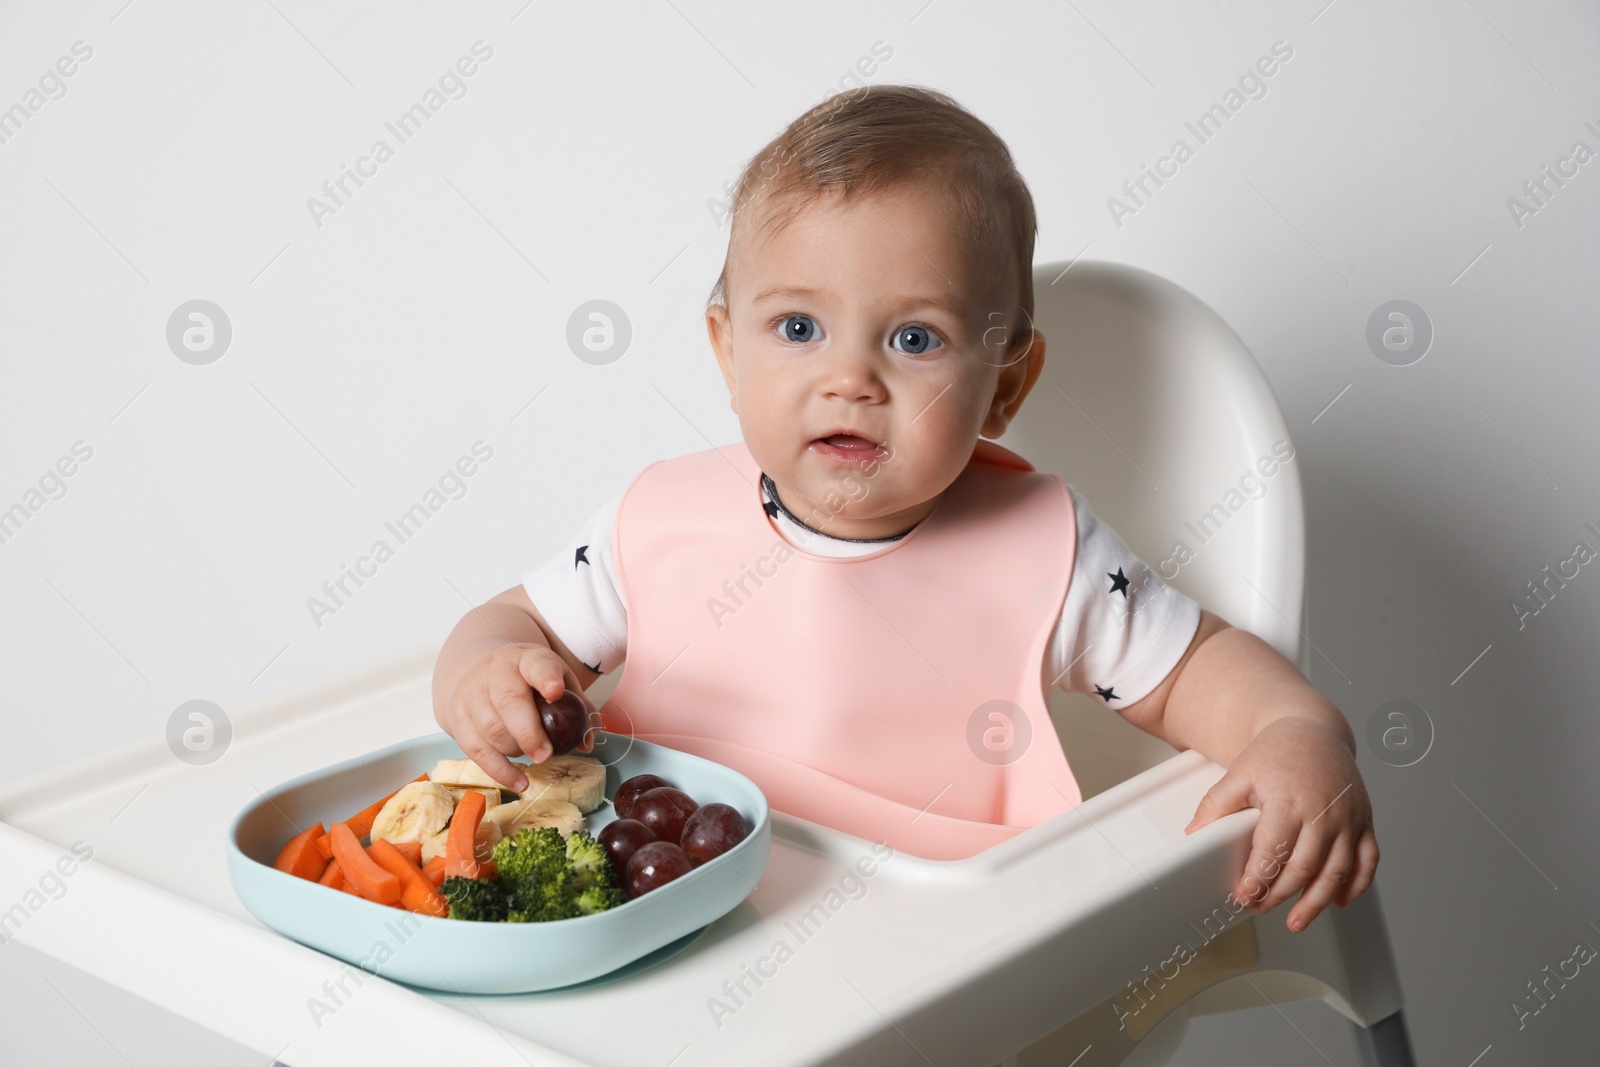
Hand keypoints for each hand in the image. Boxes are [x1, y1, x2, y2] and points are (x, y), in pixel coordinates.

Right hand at [432, 638, 600, 792]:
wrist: (470, 668)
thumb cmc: (522, 678)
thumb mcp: (552, 677)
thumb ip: (576, 705)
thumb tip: (587, 741)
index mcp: (525, 658)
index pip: (535, 663)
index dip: (545, 676)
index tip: (556, 691)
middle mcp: (494, 672)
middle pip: (508, 701)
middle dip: (528, 732)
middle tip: (545, 755)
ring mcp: (471, 694)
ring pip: (490, 729)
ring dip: (515, 751)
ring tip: (535, 757)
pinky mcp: (457, 719)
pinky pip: (476, 750)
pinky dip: (499, 770)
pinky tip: (519, 781)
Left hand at [1184, 716, 1378, 931]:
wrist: (1312, 729)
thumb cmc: (1275, 753)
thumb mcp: (1239, 774)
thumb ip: (1216, 806)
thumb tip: (1194, 836)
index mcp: (1289, 801)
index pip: (1273, 851)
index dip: (1258, 879)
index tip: (1245, 895)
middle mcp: (1324, 812)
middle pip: (1304, 868)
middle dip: (1281, 895)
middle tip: (1261, 907)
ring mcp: (1349, 818)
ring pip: (1337, 872)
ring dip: (1317, 902)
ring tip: (1296, 921)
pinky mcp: (1365, 821)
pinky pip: (1367, 860)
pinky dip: (1355, 886)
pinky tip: (1338, 902)